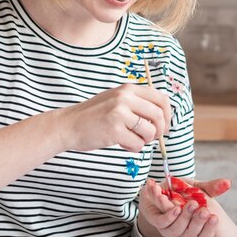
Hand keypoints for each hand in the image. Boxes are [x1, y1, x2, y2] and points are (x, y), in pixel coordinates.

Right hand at [52, 83, 170, 153]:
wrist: (69, 125)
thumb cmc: (94, 116)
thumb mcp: (115, 100)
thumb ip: (136, 103)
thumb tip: (162, 117)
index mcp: (128, 89)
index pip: (161, 99)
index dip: (167, 115)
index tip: (164, 126)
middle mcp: (125, 98)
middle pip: (159, 115)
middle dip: (160, 131)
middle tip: (152, 138)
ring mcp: (119, 113)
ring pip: (150, 131)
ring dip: (145, 140)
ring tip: (132, 140)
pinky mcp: (114, 130)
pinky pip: (137, 144)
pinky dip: (133, 148)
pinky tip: (122, 144)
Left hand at [136, 177, 231, 236]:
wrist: (158, 189)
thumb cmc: (181, 191)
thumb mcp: (198, 188)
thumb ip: (211, 187)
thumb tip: (228, 182)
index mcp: (196, 225)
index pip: (205, 235)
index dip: (210, 228)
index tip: (215, 217)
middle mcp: (183, 230)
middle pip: (192, 233)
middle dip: (198, 221)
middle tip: (204, 210)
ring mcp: (169, 228)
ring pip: (176, 230)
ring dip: (183, 217)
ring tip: (189, 204)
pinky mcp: (156, 221)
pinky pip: (162, 221)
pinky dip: (168, 213)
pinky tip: (172, 203)